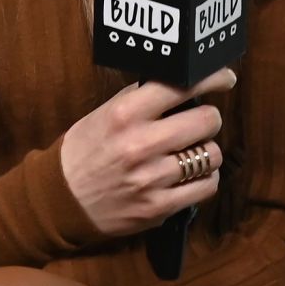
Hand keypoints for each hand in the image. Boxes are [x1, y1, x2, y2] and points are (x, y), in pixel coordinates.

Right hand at [59, 65, 234, 239]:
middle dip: (208, 119)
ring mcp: (151, 178)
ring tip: (192, 152)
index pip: (181, 86)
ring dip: (207, 151)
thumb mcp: (104, 114)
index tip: (224, 78)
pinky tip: (192, 175)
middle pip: (207, 121)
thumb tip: (181, 84)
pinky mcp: (159, 207)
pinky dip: (205, 178)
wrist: (60, 199)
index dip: (211, 79)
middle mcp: (140, 144)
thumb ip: (140, 100)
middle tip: (201, 122)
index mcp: (125, 114)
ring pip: (211, 154)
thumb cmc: (84, 151)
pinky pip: (206, 186)